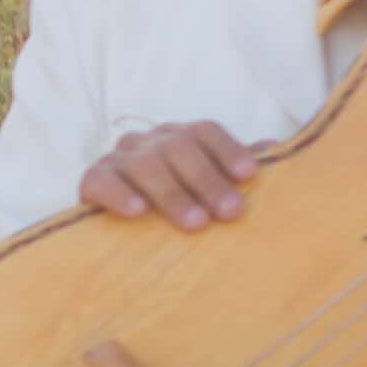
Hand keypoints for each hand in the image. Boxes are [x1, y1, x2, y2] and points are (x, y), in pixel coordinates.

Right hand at [80, 121, 260, 228]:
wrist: (116, 235)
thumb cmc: (175, 211)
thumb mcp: (206, 191)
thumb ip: (234, 171)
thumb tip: (275, 148)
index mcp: (178, 137)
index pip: (205, 131)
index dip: (228, 150)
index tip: (250, 175)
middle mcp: (148, 141)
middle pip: (180, 147)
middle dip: (207, 180)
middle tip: (230, 213)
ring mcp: (118, 159)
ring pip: (146, 166)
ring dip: (173, 194)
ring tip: (195, 224)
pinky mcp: (91, 180)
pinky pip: (101, 181)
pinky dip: (119, 195)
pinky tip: (138, 212)